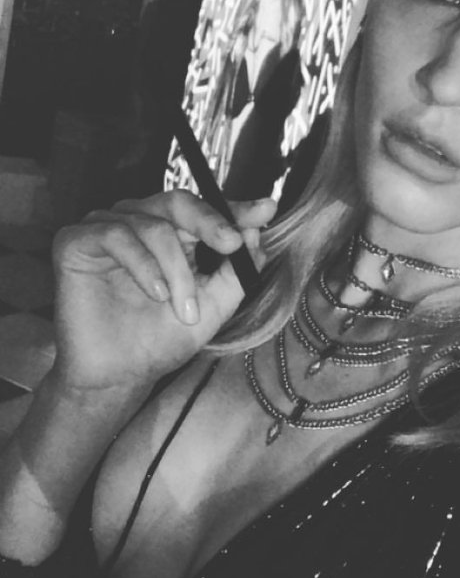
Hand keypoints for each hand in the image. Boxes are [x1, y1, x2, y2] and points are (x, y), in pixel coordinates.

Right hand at [51, 190, 276, 395]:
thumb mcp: (213, 307)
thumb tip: (255, 233)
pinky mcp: (75, 240)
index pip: (205, 210)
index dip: (235, 208)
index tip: (266, 210)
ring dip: (175, 268)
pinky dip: (142, 264)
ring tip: (182, 306)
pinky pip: (115, 235)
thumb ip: (235, 272)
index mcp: (172, 234)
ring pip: (152, 225)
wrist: (119, 376)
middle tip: (231, 244)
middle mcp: (139, 223)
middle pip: (178, 202)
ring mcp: (106, 228)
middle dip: (210, 222)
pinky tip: (155, 293)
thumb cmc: (161, 341)